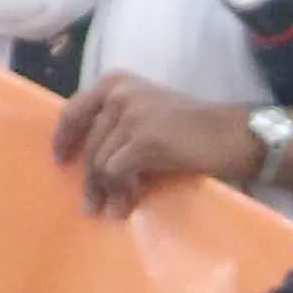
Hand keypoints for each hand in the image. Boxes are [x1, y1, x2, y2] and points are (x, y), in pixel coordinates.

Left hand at [50, 73, 264, 216]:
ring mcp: (130, 115)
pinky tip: (127, 205)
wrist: (232, 134)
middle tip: (90, 203)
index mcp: (116, 82)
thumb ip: (119, 119)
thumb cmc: (195, 127)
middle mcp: (118, 93)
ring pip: (99, 161)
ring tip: (112, 210)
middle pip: (89, 143)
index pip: (74, 110)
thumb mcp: (150, 109)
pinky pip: (115, 172)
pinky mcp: (143, 140)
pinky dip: (119, 192)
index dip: (63, 138)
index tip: (60, 159)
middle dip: (88, 178)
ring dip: (105, 191)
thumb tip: (91, 153)